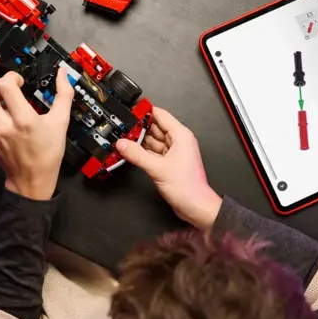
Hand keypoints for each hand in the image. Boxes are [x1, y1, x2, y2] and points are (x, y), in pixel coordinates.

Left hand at [0, 68, 74, 201]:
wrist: (32, 180)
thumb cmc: (48, 153)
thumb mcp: (61, 122)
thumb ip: (64, 95)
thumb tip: (62, 74)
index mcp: (23, 120)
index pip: (5, 86)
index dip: (12, 77)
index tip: (20, 83)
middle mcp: (3, 126)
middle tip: (7, 90)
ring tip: (1, 101)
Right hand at [116, 106, 221, 228]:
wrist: (195, 206)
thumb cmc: (187, 187)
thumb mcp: (158, 168)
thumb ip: (137, 155)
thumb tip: (123, 144)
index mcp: (181, 136)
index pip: (160, 115)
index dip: (145, 112)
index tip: (130, 112)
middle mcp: (178, 142)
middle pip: (154, 128)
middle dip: (138, 129)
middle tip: (122, 129)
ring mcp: (173, 152)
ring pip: (152, 141)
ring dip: (139, 142)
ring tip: (123, 141)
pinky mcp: (168, 163)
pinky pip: (152, 153)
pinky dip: (142, 153)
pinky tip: (131, 153)